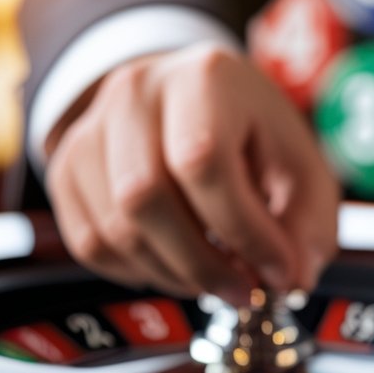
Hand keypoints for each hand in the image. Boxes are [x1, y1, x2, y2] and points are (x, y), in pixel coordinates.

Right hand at [45, 43, 339, 303]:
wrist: (199, 102)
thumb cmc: (256, 137)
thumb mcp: (302, 167)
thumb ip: (307, 223)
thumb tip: (293, 281)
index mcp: (205, 79)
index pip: (203, 162)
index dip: (244, 232)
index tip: (279, 273)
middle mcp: (135, 93)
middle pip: (144, 197)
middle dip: (203, 264)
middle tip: (246, 294)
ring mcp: (90, 128)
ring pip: (113, 227)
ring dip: (174, 274)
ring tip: (219, 281)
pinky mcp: (67, 166)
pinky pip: (88, 242)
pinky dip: (138, 272)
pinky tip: (179, 268)